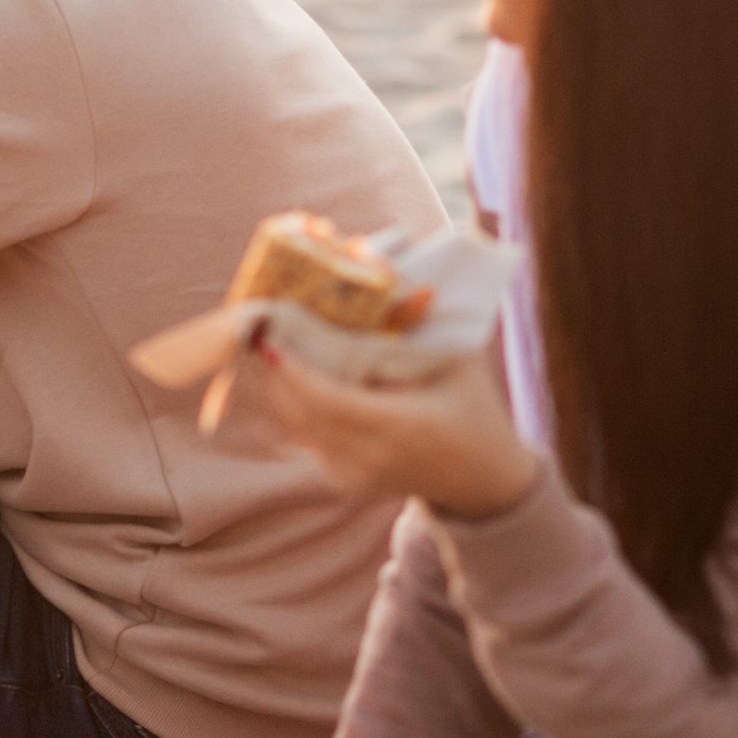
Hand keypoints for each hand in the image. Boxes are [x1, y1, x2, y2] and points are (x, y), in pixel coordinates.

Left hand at [236, 341, 546, 521]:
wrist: (483, 480)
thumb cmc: (475, 408)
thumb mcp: (457, 358)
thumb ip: (413, 315)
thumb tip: (371, 257)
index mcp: (402, 426)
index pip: (330, 401)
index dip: (294, 372)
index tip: (270, 338)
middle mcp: (371, 457)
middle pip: (301, 412)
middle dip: (273, 370)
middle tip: (254, 326)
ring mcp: (354, 474)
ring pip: (296, 426)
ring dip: (275, 385)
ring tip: (259, 341)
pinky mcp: (344, 478)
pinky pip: (305, 436)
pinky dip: (290, 403)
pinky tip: (280, 372)